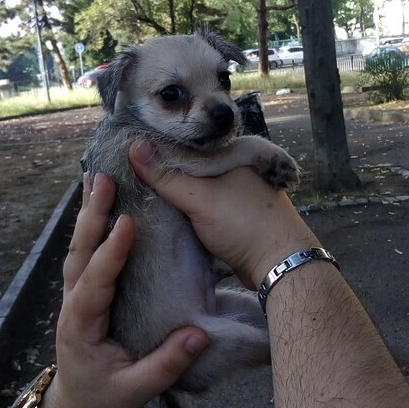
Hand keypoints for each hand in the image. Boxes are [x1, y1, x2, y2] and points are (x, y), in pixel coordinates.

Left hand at [40, 172, 209, 407]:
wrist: (73, 406)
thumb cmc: (103, 398)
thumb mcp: (135, 391)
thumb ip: (165, 365)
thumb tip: (199, 336)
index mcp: (82, 326)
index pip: (95, 283)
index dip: (111, 252)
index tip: (127, 222)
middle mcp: (72, 304)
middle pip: (79, 253)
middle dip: (92, 215)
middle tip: (103, 179)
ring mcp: (73, 295)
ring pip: (78, 247)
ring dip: (88, 212)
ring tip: (96, 177)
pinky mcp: (82, 291)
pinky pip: (83, 252)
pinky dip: (90, 224)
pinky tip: (96, 202)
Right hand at [128, 140, 320, 289]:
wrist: (278, 264)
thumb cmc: (244, 224)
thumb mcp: (199, 198)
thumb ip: (167, 176)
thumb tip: (134, 146)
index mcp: (233, 152)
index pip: (188, 143)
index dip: (160, 148)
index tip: (130, 153)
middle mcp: (236, 167)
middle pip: (191, 165)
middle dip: (166, 171)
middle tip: (130, 175)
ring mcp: (237, 192)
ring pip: (198, 187)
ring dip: (176, 192)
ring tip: (142, 192)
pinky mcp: (234, 214)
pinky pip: (205, 205)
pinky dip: (188, 208)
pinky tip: (167, 212)